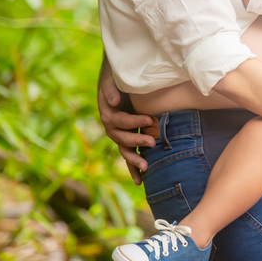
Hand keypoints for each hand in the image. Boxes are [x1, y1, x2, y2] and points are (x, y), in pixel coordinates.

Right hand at [98, 68, 156, 184]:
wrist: (116, 79)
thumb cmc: (117, 79)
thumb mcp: (112, 81)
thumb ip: (112, 90)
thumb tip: (115, 102)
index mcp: (108, 114)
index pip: (121, 121)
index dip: (134, 122)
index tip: (150, 120)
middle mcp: (112, 127)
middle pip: (122, 138)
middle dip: (137, 141)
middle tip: (153, 142)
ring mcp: (118, 135)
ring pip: (124, 151)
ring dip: (134, 160)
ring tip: (146, 168)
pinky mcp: (125, 139)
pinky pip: (128, 156)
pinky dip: (133, 168)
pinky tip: (140, 181)